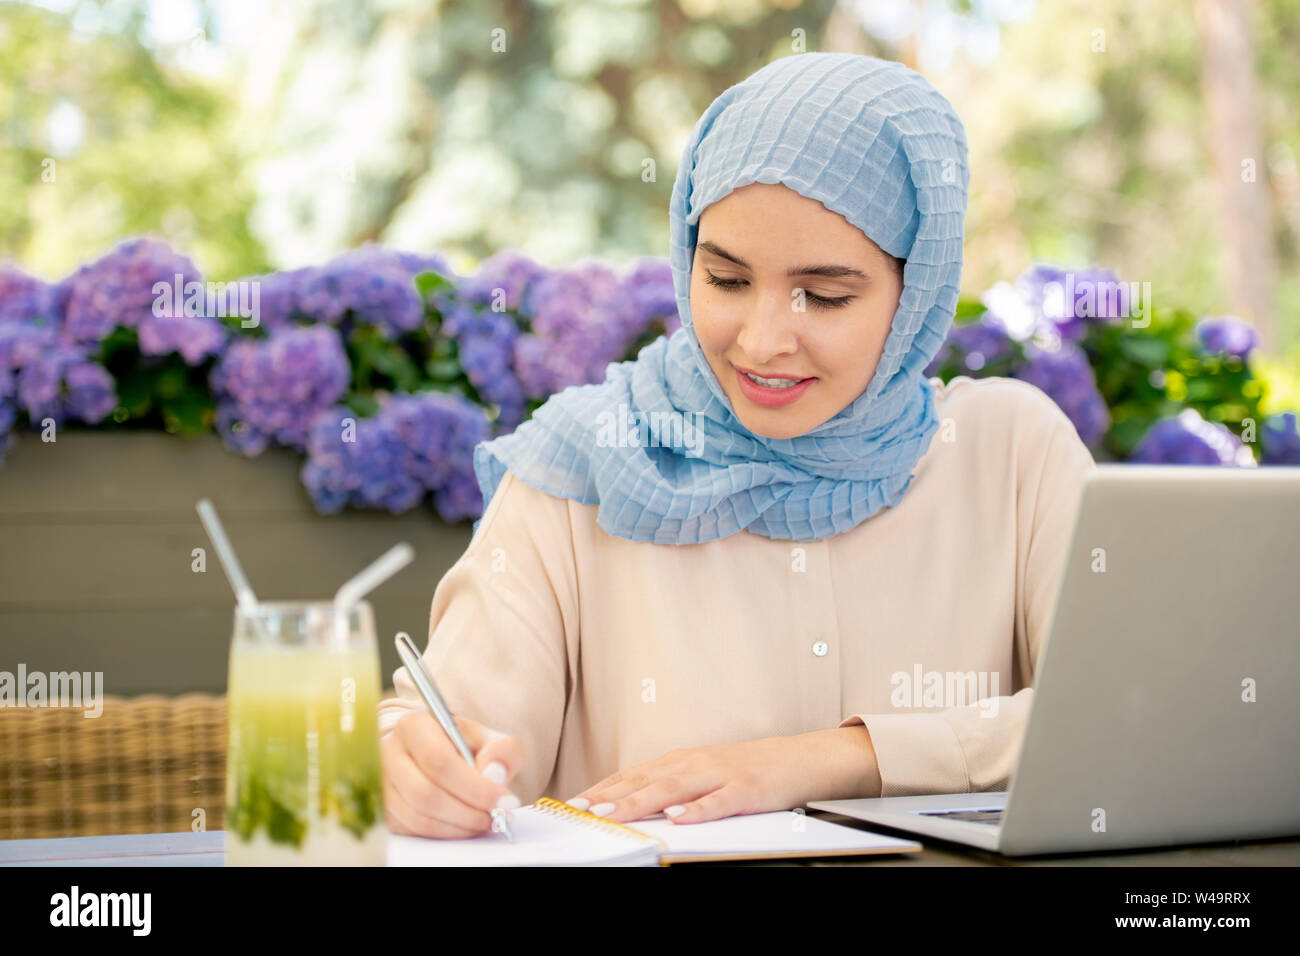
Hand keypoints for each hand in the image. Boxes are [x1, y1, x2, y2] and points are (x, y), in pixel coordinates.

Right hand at [381, 711, 524, 838]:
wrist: (430, 751)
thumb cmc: (460, 744)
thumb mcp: (487, 738)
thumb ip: (501, 750)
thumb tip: (494, 774)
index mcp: (414, 726)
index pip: (440, 762)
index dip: (474, 787)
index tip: (503, 800)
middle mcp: (389, 752)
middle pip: (426, 794)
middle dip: (468, 812)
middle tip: (496, 816)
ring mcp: (381, 783)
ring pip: (419, 818)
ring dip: (459, 826)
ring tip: (484, 820)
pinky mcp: (383, 808)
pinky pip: (413, 830)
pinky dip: (445, 833)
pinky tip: (464, 824)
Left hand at [563, 728, 879, 824]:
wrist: (799, 759)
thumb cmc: (748, 770)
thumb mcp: (703, 774)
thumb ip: (670, 787)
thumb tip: (629, 803)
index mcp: (681, 762)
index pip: (633, 774)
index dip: (602, 787)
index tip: (573, 803)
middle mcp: (695, 764)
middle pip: (646, 780)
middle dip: (610, 795)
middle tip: (580, 809)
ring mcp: (720, 775)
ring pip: (674, 789)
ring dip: (640, 801)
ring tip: (612, 812)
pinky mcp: (746, 789)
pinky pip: (719, 802)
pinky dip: (697, 810)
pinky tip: (678, 818)